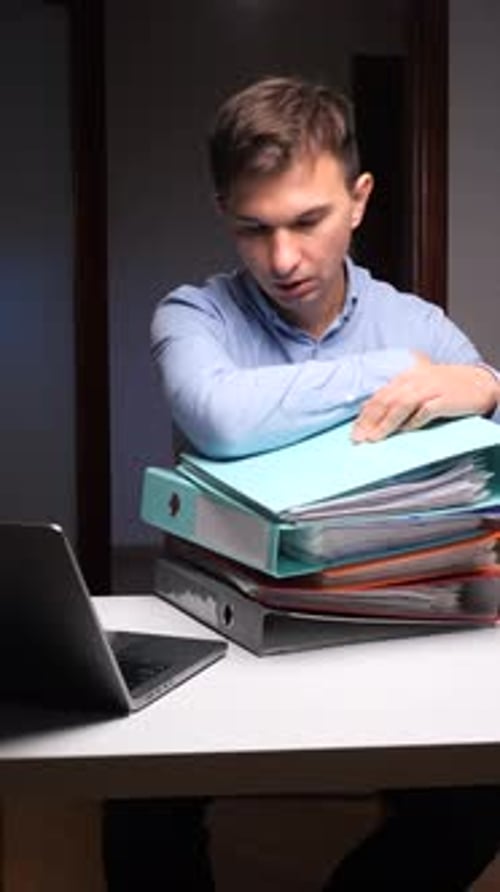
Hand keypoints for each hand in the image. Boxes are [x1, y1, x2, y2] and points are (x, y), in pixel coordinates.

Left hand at [352, 357, 499, 442]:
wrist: (478, 383)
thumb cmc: (445, 388)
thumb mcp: (419, 387)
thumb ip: (398, 398)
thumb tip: (374, 417)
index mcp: (405, 378)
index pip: (379, 396)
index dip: (364, 415)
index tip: (354, 432)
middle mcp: (414, 380)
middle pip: (386, 401)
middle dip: (369, 422)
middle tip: (358, 439)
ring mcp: (430, 388)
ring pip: (401, 405)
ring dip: (386, 424)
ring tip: (374, 439)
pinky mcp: (444, 399)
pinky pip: (425, 411)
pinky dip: (414, 422)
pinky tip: (405, 432)